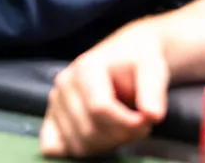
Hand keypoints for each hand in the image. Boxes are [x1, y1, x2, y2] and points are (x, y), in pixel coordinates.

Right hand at [39, 23, 169, 157]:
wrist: (125, 54)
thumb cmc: (137, 62)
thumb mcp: (153, 67)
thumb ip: (153, 90)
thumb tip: (152, 115)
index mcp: (85, 68)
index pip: (99, 109)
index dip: (128, 124)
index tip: (147, 120)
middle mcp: (64, 84)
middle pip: (88, 131)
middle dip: (120, 136)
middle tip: (138, 125)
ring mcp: (55, 101)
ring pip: (77, 144)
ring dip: (105, 146)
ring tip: (121, 128)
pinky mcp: (51, 116)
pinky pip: (52, 146)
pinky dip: (74, 151)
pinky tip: (96, 142)